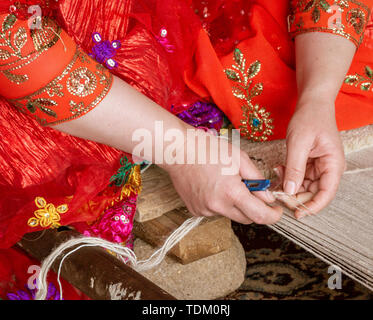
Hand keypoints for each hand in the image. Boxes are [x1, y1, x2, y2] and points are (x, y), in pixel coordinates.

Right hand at [162, 130, 282, 224]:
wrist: (178, 150)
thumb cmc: (208, 149)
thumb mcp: (239, 158)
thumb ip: (257, 179)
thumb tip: (268, 197)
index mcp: (231, 193)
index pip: (260, 216)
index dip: (273, 215)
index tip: (277, 210)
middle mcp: (217, 206)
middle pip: (246, 218)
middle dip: (254, 208)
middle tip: (252, 190)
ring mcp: (204, 210)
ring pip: (230, 214)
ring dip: (235, 204)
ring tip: (225, 182)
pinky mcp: (195, 210)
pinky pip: (215, 211)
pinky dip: (219, 203)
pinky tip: (212, 186)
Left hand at [283, 100, 345, 218]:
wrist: (312, 104)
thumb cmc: (310, 118)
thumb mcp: (299, 143)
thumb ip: (294, 168)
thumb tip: (290, 190)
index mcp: (333, 165)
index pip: (326, 194)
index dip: (313, 207)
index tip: (297, 214)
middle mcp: (329, 168)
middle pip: (314, 193)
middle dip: (296, 196)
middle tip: (278, 194)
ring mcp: (319, 167)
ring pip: (304, 187)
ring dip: (290, 186)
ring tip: (276, 176)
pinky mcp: (310, 164)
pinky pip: (299, 177)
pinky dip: (288, 177)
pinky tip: (279, 170)